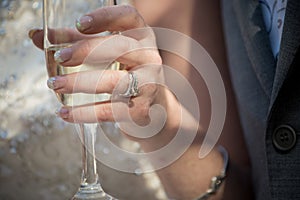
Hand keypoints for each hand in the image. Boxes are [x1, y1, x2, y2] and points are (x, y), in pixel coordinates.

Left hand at [29, 5, 181, 140]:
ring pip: (115, 81)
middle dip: (87, 51)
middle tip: (59, 58)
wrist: (152, 108)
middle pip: (120, 47)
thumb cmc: (125, 73)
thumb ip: (75, 42)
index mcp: (140, 37)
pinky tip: (65, 113)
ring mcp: (149, 84)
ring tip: (55, 85)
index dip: (105, 17)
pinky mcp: (142, 109)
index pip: (129, 17)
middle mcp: (149, 57)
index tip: (79, 23)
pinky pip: (111, 110)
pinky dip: (85, 113)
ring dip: (81, 83)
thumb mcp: (106, 53)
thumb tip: (36, 35)